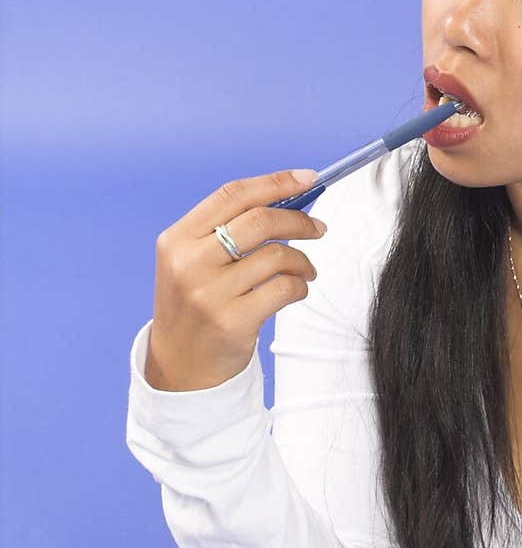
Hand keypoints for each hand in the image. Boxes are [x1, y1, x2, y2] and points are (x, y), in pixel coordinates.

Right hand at [145, 169, 327, 391]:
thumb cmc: (195, 307)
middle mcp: (189, 262)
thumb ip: (228, 230)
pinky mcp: (232, 321)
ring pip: (278, 255)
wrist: (179, 369)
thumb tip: (288, 198)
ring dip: (303, 260)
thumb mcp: (192, 262)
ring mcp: (209, 293)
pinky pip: (284, 289)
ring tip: (305, 270)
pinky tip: (296, 290)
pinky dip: (300, 286)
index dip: (275, 182)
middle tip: (318, 229)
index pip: (232, 194)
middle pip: (260, 220)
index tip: (307, 178)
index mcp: (177, 239)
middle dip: (299, 221)